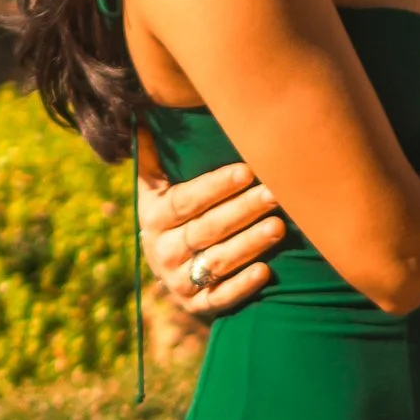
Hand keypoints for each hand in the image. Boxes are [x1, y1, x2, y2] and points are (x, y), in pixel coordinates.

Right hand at [139, 138, 284, 320]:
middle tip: (275, 193)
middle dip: (242, 211)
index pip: (185, 200)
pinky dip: (242, 285)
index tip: (247, 171)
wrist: (173, 269)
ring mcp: (178, 281)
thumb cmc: (173, 212)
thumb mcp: (155, 186)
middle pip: (206, 229)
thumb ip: (151, 155)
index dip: (215, 186)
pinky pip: (220, 297)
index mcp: (152, 216)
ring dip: (249, 244)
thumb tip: (139, 113)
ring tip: (279, 227)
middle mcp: (161, 251)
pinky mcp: (197, 305)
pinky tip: (267, 270)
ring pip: (216, 261)